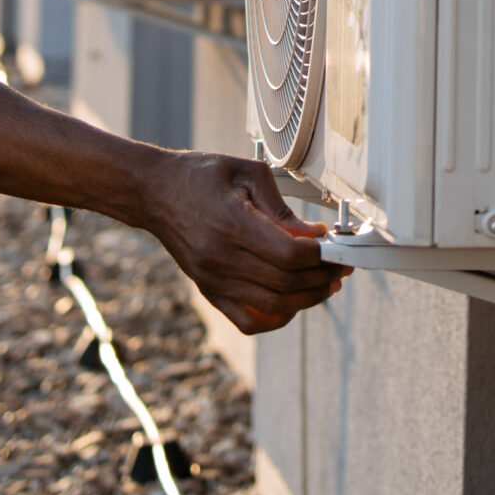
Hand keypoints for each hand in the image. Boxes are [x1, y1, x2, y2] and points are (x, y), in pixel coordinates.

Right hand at [139, 150, 344, 332]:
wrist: (154, 192)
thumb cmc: (200, 176)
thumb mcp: (247, 173)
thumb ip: (281, 207)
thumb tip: (312, 235)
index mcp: (232, 223)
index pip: (290, 254)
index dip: (320, 255)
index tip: (333, 245)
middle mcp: (221, 258)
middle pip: (287, 283)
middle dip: (322, 277)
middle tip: (340, 265)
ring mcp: (213, 279)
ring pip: (274, 305)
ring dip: (308, 298)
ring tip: (326, 284)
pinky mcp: (208, 290)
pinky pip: (248, 321)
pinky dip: (277, 318)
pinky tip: (293, 303)